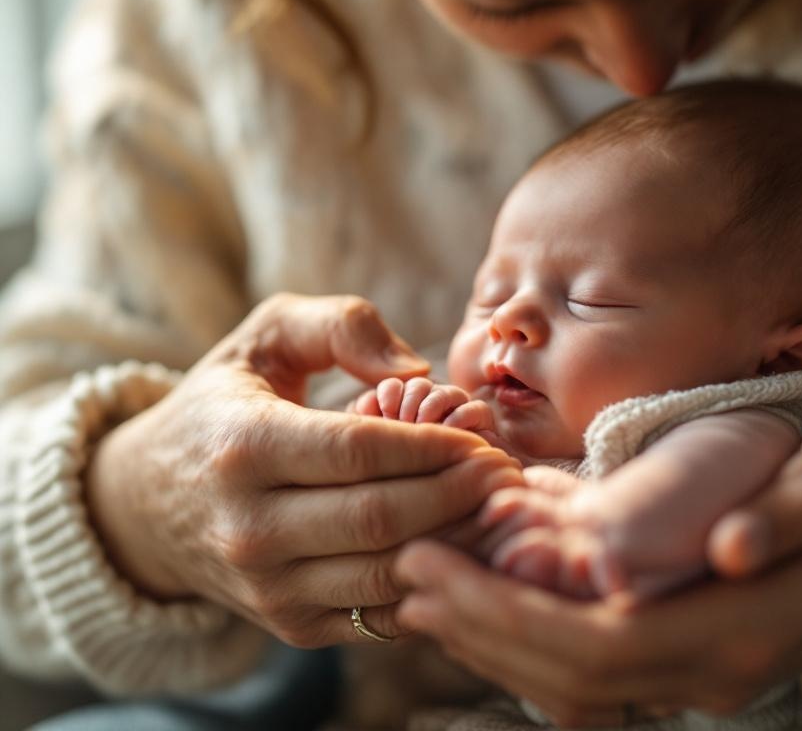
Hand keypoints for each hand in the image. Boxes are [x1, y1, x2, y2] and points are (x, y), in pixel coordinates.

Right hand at [85, 293, 522, 644]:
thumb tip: (417, 371)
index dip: (434, 445)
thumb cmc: (223, 405)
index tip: (482, 435)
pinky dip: (429, 580)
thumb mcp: (266, 337)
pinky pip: (378, 611)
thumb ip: (341, 325)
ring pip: (386, 573)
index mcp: (243, 446)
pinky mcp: (289, 624)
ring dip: (456, 542)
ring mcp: (267, 587)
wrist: (148, 502)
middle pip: (382, 518)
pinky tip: (460, 545)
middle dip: (459, 494)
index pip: (360, 452)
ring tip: (495, 508)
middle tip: (505, 472)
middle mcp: (248, 527)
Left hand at [395, 401, 801, 725]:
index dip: (506, 615)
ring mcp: (693, 665)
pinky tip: (482, 592)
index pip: (598, 645)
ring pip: (569, 680)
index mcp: (743, 624)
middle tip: (405, 571)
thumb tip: (729, 551)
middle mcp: (709, 666)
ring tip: (422, 588)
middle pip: (566, 676)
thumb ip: (799, 509)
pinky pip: (588, 658)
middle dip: (477, 628)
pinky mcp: (680, 645)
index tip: (435, 566)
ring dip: (490, 637)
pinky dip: (525, 630)